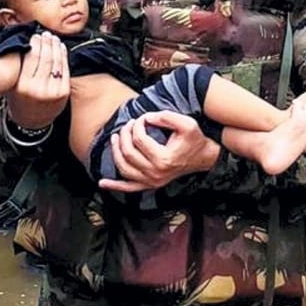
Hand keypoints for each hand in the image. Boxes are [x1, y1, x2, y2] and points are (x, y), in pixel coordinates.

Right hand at [7, 31, 69, 129]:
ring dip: (55, 46)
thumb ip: (19, 66)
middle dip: (46, 42)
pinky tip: (61, 48)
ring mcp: (53, 91)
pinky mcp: (64, 92)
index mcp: (23, 86)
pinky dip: (63, 56)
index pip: (31, 57)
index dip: (34, 43)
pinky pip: (65, 69)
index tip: (34, 36)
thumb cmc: (20, 100)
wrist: (32, 122)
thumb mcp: (13, 84)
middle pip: (45, 57)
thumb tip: (27, 42)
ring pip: (56, 62)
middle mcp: (38, 89)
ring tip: (53, 38)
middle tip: (45, 34)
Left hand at [100, 109, 220, 192]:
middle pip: (128, 152)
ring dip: (116, 152)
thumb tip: (146, 118)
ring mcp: (152, 181)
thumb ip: (166, 117)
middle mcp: (155, 173)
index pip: (139, 139)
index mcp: (163, 159)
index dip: (136, 125)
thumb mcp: (186, 123)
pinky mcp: (150, 185)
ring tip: (116, 138)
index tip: (141, 118)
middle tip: (128, 124)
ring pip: (124, 168)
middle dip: (124, 135)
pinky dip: (114, 186)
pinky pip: (128, 188)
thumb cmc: (195, 140)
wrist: (203, 158)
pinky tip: (102, 183)